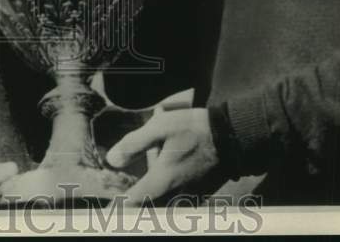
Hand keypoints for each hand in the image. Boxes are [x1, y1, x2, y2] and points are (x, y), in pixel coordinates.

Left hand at [106, 95, 221, 204]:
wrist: (233, 136)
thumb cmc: (195, 129)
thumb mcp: (160, 127)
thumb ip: (134, 144)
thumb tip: (112, 160)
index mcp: (162, 181)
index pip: (133, 204)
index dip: (117, 209)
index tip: (107, 213)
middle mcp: (175, 196)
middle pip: (148, 211)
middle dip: (135, 208)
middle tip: (120, 207)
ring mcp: (189, 198)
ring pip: (163, 209)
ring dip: (152, 203)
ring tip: (147, 188)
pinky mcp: (200, 196)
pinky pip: (178, 206)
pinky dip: (166, 201)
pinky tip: (167, 182)